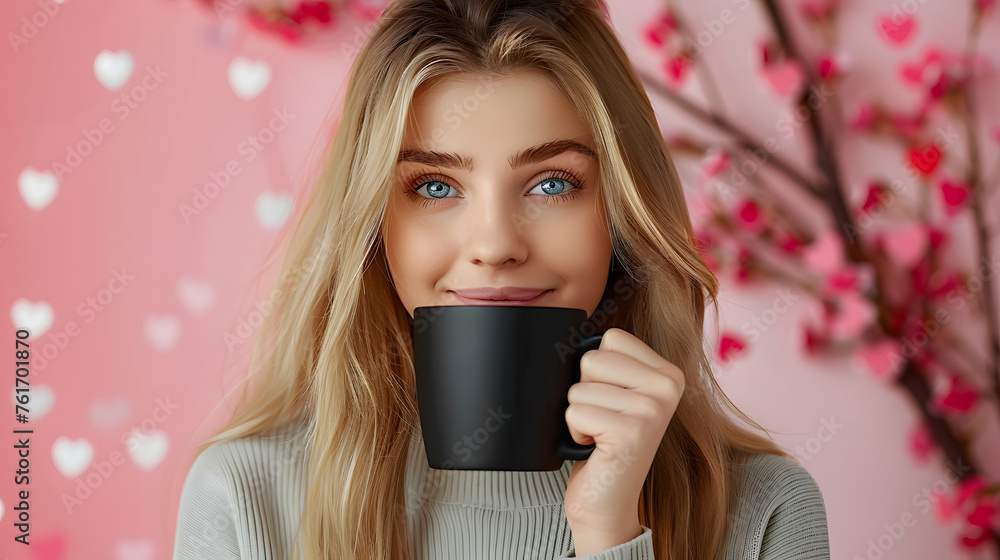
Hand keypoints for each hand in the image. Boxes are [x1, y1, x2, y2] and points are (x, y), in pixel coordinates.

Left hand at [562, 327, 684, 554]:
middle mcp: (668, 388)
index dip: (595, 370)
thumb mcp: (618, 396)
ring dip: (578, 416)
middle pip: (592, 359)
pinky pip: (575, 412)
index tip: (611, 400)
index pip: (611, 338)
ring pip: (579, 387)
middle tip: (603, 421)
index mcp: (668, 374)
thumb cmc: (604, 446)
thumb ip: (612, 364)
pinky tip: (595, 449)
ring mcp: (652, 410)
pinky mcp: (631, 432)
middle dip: (583, 391)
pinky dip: (574, 433)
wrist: (607, 504)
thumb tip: (578, 327)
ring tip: (599, 437)